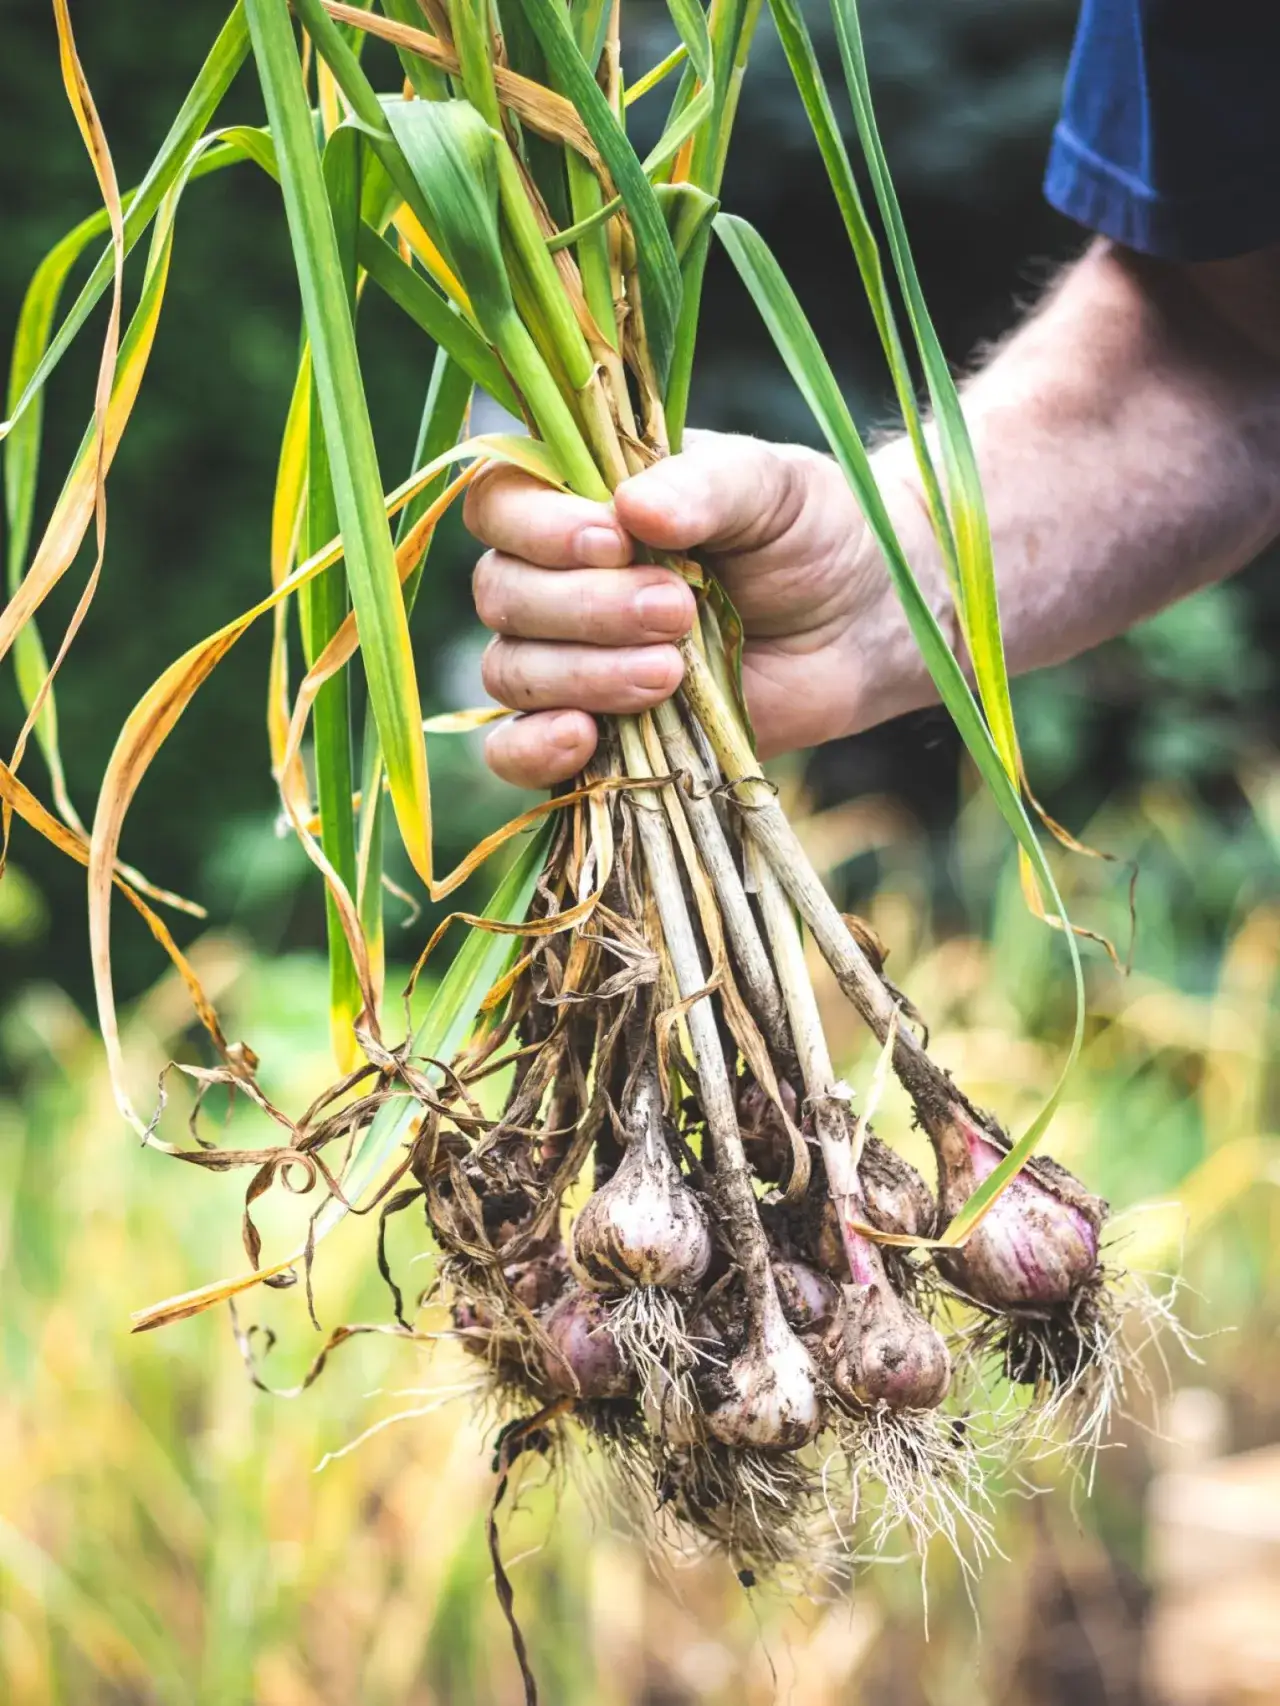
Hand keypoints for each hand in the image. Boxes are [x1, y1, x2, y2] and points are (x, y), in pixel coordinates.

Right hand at [465, 430, 928, 786]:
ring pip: (511, 671)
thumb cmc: (810, 536)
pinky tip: (585, 738)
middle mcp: (556, 579)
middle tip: (678, 610)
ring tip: (671, 671)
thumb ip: (708, 484)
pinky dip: (534, 750)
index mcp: (580, 499)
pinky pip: (515, 752)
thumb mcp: (774, 487)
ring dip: (582, 675)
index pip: (500, 503)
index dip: (537, 527)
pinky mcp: (592, 733)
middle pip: (501, 594)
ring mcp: (567, 659)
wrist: (861, 627)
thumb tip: (635, 508)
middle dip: (585, 608)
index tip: (614, 541)